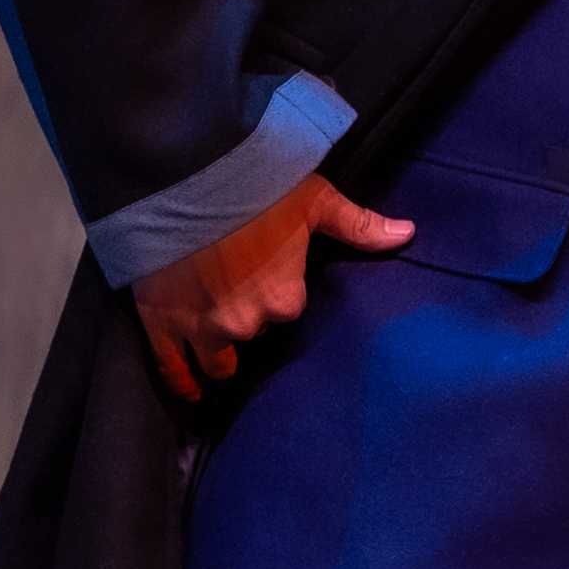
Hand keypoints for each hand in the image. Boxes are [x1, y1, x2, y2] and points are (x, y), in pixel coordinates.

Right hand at [130, 172, 413, 403]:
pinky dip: (179, 379)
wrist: (182, 178)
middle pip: (252, 331)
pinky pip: (170, 365)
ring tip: (217, 352)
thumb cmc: (252, 186)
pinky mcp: (159, 324)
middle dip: (246, 316)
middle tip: (234, 293)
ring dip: (218, 352)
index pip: (289, 308)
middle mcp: (245, 321)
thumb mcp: (314, 200)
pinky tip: (188, 391)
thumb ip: (358, 224)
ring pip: (216, 357)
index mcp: (285, 298)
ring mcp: (199, 326)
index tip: (266, 275)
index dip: (277, 290)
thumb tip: (408, 232)